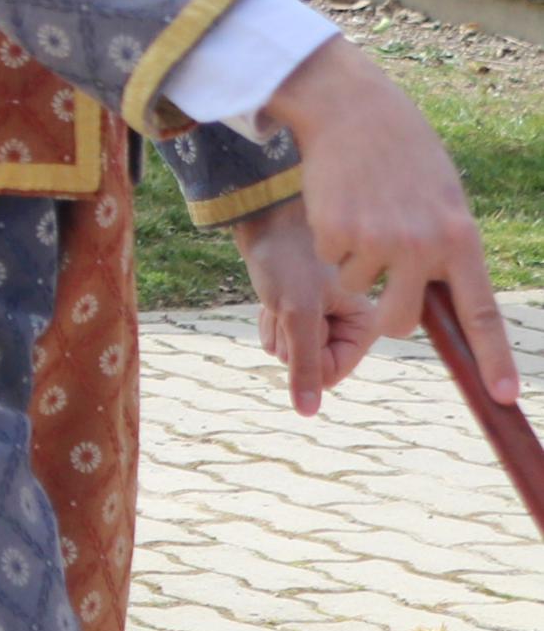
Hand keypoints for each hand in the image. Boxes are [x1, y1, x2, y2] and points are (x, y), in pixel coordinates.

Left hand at [235, 200, 382, 416]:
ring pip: (291, 351)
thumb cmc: (286, 259)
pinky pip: (282, 336)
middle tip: (288, 300)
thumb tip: (307, 411)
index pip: (331, 371)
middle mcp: (352, 323)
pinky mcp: (306, 311)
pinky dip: (269, 319)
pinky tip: (271, 296)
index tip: (300, 318)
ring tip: (279, 293)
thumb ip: (305, 364)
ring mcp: (328, 318)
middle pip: (310, 362)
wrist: (262, 219)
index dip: (304, 353)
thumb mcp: (297, 314)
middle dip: (289, 337)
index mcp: (367, 323)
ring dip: (277, 326)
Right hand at [264, 34, 515, 401]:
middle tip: (382, 293)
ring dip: (353, 263)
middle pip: (401, 320)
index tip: (501, 395)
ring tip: (361, 214)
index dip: (493, 357)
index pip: (480, 311)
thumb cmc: (404, 152)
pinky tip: (339, 202)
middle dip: (387, 316)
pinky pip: (329, 259)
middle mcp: (421, 245)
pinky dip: (329, 239)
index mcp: (459, 237)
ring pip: (356, 287)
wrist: (351, 108)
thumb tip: (440, 301)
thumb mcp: (442, 198)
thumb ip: (446, 246)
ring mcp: (375, 240)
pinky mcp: (333, 232)